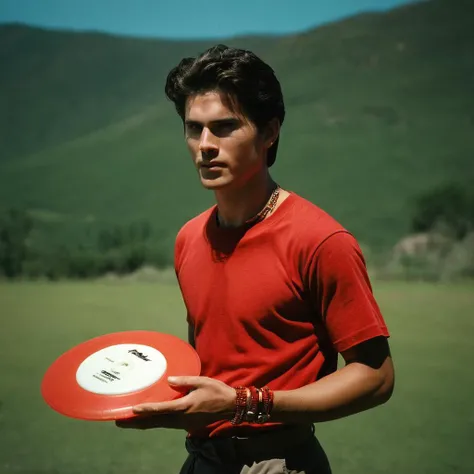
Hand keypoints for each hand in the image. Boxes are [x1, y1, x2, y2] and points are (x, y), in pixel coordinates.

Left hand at [115, 376, 235, 430]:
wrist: (230, 406)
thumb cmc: (217, 391)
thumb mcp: (201, 381)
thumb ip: (184, 381)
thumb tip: (168, 380)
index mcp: (185, 406)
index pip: (161, 409)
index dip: (146, 410)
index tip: (132, 411)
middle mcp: (181, 418)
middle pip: (155, 422)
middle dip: (137, 423)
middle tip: (120, 422)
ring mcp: (183, 424)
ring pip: (160, 425)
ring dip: (144, 424)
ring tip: (128, 422)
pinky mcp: (186, 425)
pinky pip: (167, 424)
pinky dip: (155, 422)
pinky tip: (148, 419)